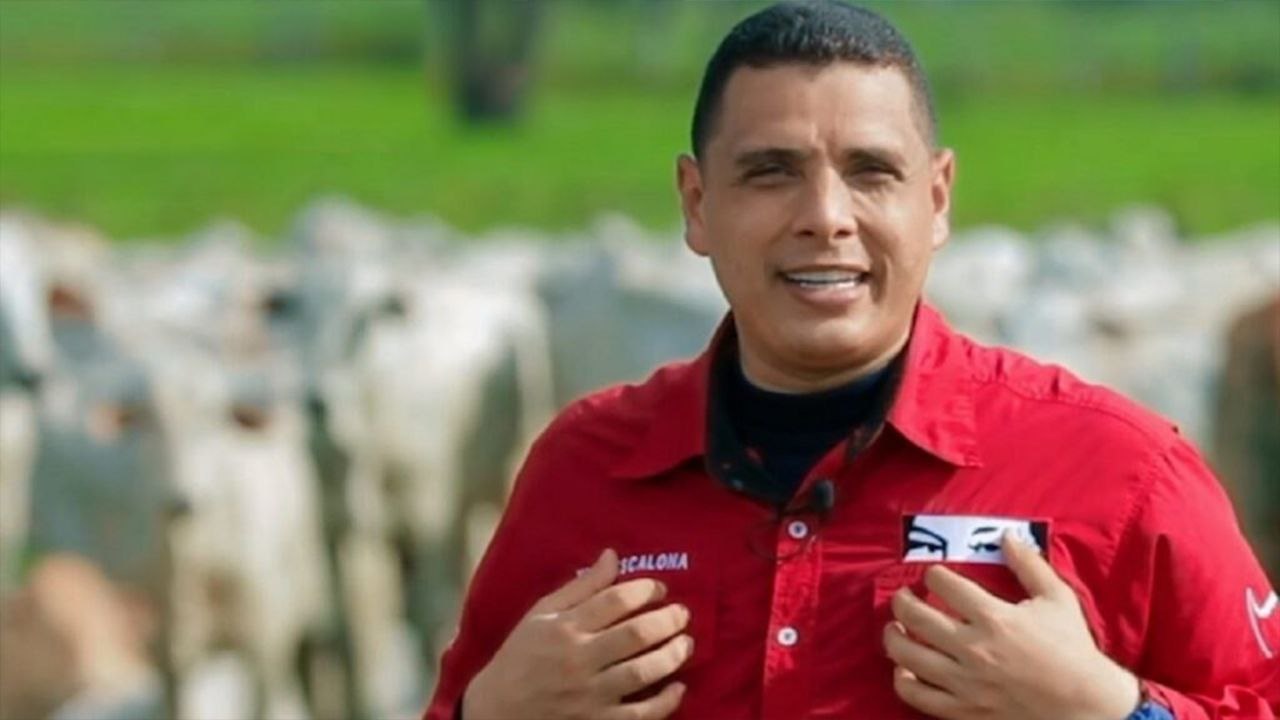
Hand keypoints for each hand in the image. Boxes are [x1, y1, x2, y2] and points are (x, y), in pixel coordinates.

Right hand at [463, 548, 693, 719]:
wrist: (496, 712)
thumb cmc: (520, 657)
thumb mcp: (541, 614)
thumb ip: (581, 586)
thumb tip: (613, 555)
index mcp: (563, 627)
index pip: (615, 600)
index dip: (646, 590)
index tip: (660, 590)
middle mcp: (578, 659)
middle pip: (636, 634)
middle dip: (668, 620)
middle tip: (682, 614)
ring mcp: (588, 695)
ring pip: (643, 672)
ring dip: (673, 655)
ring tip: (686, 644)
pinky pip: (640, 715)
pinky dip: (665, 702)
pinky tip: (678, 687)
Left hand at [884, 531, 1140, 719]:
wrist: (1088, 706)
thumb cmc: (1073, 648)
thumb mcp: (1057, 599)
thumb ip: (1029, 565)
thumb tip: (1006, 536)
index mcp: (995, 618)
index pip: (944, 585)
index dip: (934, 575)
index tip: (934, 576)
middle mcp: (974, 649)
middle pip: (916, 617)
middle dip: (902, 600)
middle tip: (904, 596)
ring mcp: (966, 682)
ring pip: (908, 656)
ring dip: (893, 637)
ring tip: (896, 627)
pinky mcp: (964, 710)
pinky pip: (918, 696)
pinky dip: (903, 681)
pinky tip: (904, 669)